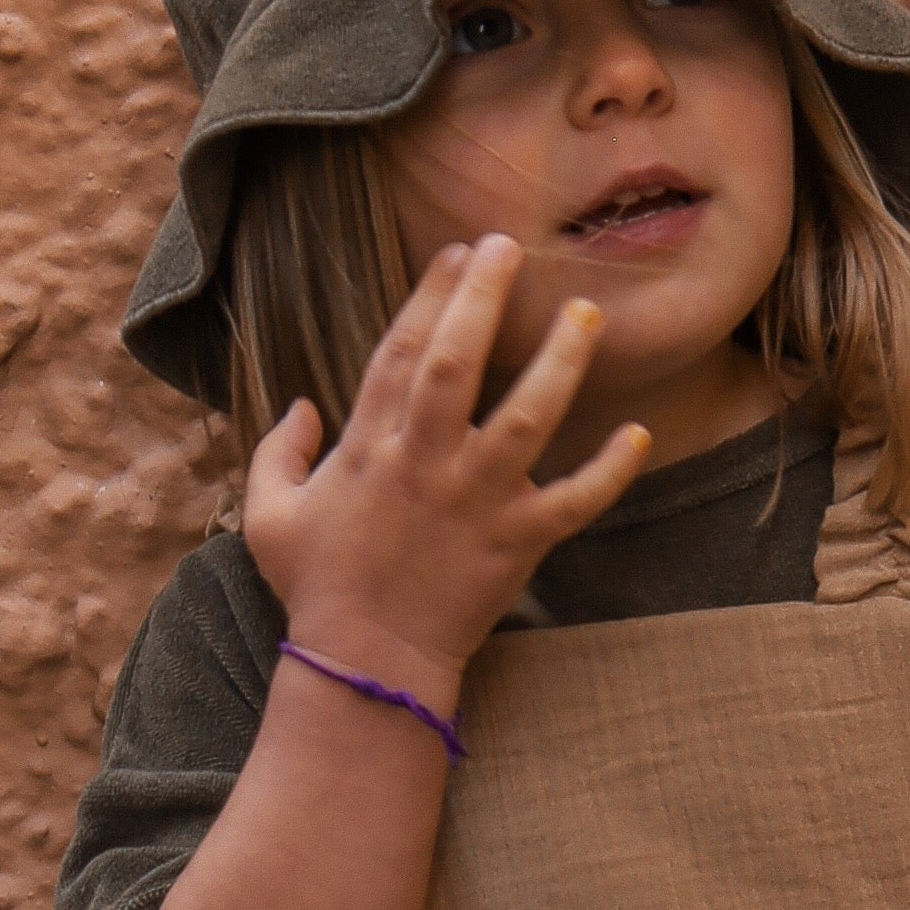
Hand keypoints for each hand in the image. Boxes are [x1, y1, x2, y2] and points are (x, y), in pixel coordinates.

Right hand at [240, 234, 648, 695]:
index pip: (401, 351)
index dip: (430, 296)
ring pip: (526, 418)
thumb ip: (278, 453)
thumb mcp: (271, 517)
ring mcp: (477, 500)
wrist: (367, 663)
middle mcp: (427, 462)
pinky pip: (574, 502)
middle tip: (511, 247)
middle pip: (457, 363)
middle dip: (483, 299)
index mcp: (370, 446)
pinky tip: (638, 434)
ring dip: (559, 363)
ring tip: (586, 314)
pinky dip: (609, 472)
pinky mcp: (517, 543)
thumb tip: (302, 407)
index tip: (457, 252)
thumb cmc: (318, 589)